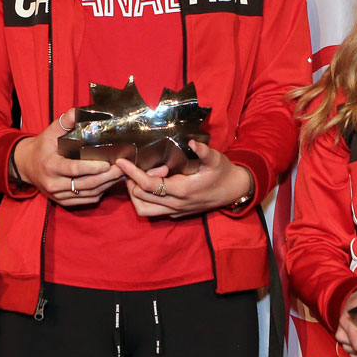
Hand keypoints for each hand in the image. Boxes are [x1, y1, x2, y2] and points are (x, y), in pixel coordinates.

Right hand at [12, 109, 121, 206]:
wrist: (26, 165)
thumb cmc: (43, 146)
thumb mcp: (51, 131)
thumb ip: (67, 120)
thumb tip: (83, 111)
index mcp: (50, 165)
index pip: (74, 169)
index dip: (92, 167)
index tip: (107, 163)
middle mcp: (53, 183)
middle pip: (85, 184)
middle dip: (106, 177)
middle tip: (122, 168)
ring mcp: (58, 195)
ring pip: (88, 194)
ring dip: (106, 185)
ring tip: (120, 174)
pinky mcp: (63, 201)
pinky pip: (85, 200)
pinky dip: (99, 193)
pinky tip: (109, 183)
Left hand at [116, 141, 251, 217]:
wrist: (234, 191)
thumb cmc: (223, 172)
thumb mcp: (216, 159)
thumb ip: (203, 151)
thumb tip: (191, 142)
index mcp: (182, 190)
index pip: (149, 185)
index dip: (132, 173)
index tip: (121, 162)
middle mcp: (176, 204)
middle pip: (140, 198)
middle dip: (133, 181)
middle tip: (137, 166)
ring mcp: (175, 211)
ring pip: (144, 210)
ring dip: (136, 195)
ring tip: (139, 177)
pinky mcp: (177, 214)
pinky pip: (153, 211)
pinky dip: (145, 199)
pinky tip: (151, 184)